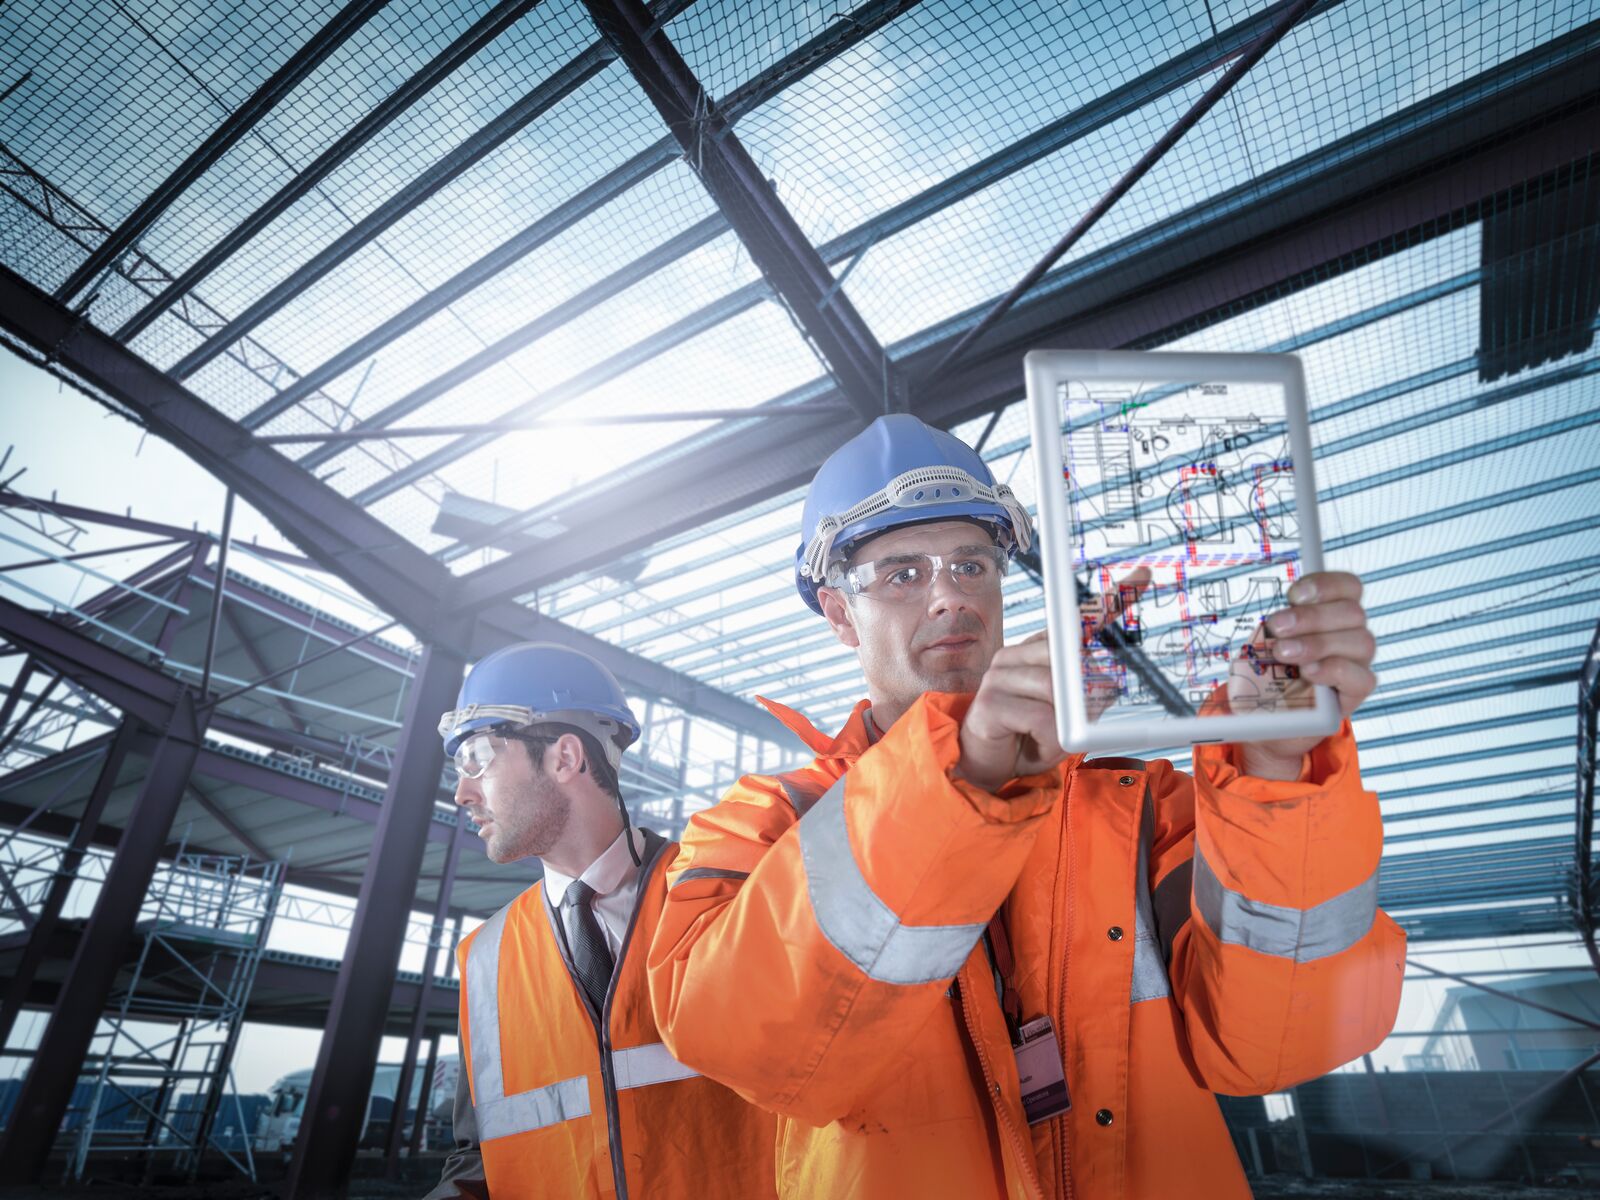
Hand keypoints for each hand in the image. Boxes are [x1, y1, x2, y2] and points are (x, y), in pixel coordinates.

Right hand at [956, 569, 1150, 791]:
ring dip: (1067, 727)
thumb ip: (1088, 701)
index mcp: (1037, 652)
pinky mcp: (989, 702)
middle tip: (1087, 718)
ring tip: (1053, 740)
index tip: (1144, 577)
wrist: (984, 767)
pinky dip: (1052, 740)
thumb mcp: (1069, 719)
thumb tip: (1108, 685)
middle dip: (1089, 694)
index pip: (1075, 620)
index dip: (1111, 600)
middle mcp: (1015, 655)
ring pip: (1057, 691)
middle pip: (1068, 658)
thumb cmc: (1028, 738)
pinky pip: (1043, 719)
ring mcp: (998, 676)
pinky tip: (1038, 745)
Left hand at [1230, 571, 1376, 778]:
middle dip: (1311, 616)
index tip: (1293, 594)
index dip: (1325, 584)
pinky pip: (1361, 677)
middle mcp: (1350, 634)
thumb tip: (1272, 620)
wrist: (1265, 720)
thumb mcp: (1260, 647)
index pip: (1348, 587)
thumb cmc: (1264, 677)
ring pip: (1360, 641)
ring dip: (1317, 644)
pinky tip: (1309, 673)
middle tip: (1277, 628)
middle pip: (1352, 612)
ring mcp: (1357, 663)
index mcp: (1331, 614)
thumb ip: (1272, 630)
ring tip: (1284, 653)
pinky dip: (1334, 670)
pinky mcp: (1356, 692)